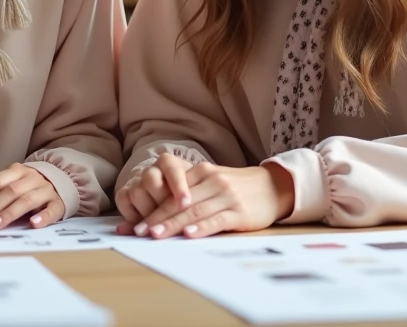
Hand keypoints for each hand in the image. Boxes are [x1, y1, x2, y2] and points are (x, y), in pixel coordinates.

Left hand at [0, 163, 63, 230]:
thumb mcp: (7, 187)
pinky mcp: (59, 203)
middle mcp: (32, 178)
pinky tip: (33, 223)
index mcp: (16, 171)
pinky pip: (52, 209)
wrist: (61, 181)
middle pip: (10, 191)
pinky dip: (43, 216)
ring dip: (9, 213)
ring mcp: (46, 190)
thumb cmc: (27, 188)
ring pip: (27, 200)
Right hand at [114, 153, 193, 234]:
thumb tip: (190, 206)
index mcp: (170, 164)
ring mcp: (136, 181)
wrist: (168, 202)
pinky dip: (132, 215)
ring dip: (148, 212)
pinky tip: (143, 226)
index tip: (185, 203)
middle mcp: (151, 170)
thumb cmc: (188, 197)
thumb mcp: (194, 194)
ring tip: (158, 227)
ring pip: (137, 191)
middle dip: (161, 202)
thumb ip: (193, 198)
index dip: (178, 185)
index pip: (171, 167)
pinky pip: (123, 199)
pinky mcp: (124, 194)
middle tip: (171, 220)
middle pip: (150, 179)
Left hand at [134, 163, 295, 238]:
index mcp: (202, 172)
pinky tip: (189, 234)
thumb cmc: (236, 189)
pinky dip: (202, 227)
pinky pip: (217, 219)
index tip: (134, 224)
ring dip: (173, 224)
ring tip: (156, 234)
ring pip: (194, 210)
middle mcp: (212, 181)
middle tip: (138, 231)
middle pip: (179, 202)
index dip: (151, 207)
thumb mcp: (211, 183)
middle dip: (156, 217)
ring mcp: (226, 196)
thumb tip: (157, 216)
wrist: (272, 187)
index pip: (171, 192)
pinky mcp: (240, 211)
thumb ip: (188, 195)